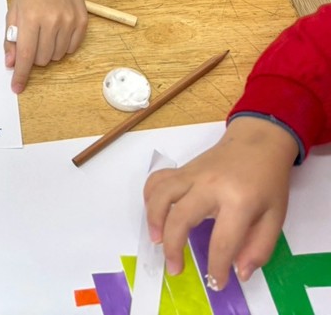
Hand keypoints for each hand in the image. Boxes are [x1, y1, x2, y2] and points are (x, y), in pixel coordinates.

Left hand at [5, 0, 86, 92]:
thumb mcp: (13, 9)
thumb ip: (11, 38)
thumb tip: (11, 63)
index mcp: (30, 17)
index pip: (26, 55)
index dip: (21, 75)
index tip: (17, 88)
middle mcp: (51, 20)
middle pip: (41, 59)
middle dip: (33, 56)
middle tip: (32, 38)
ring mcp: (69, 21)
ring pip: (56, 56)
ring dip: (48, 51)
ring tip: (45, 32)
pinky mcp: (83, 22)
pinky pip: (71, 49)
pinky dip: (62, 46)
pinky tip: (58, 30)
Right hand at [143, 116, 298, 288]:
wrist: (258, 143)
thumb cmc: (268, 182)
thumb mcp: (275, 218)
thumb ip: (260, 248)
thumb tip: (239, 272)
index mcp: (238, 201)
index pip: (222, 241)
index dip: (216, 267)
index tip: (216, 282)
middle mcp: (210, 186)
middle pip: (180, 218)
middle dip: (173, 247)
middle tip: (174, 267)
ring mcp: (192, 174)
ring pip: (161, 196)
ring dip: (154, 220)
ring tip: (156, 240)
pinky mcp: (182, 169)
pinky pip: (157, 180)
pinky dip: (149, 197)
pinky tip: (153, 212)